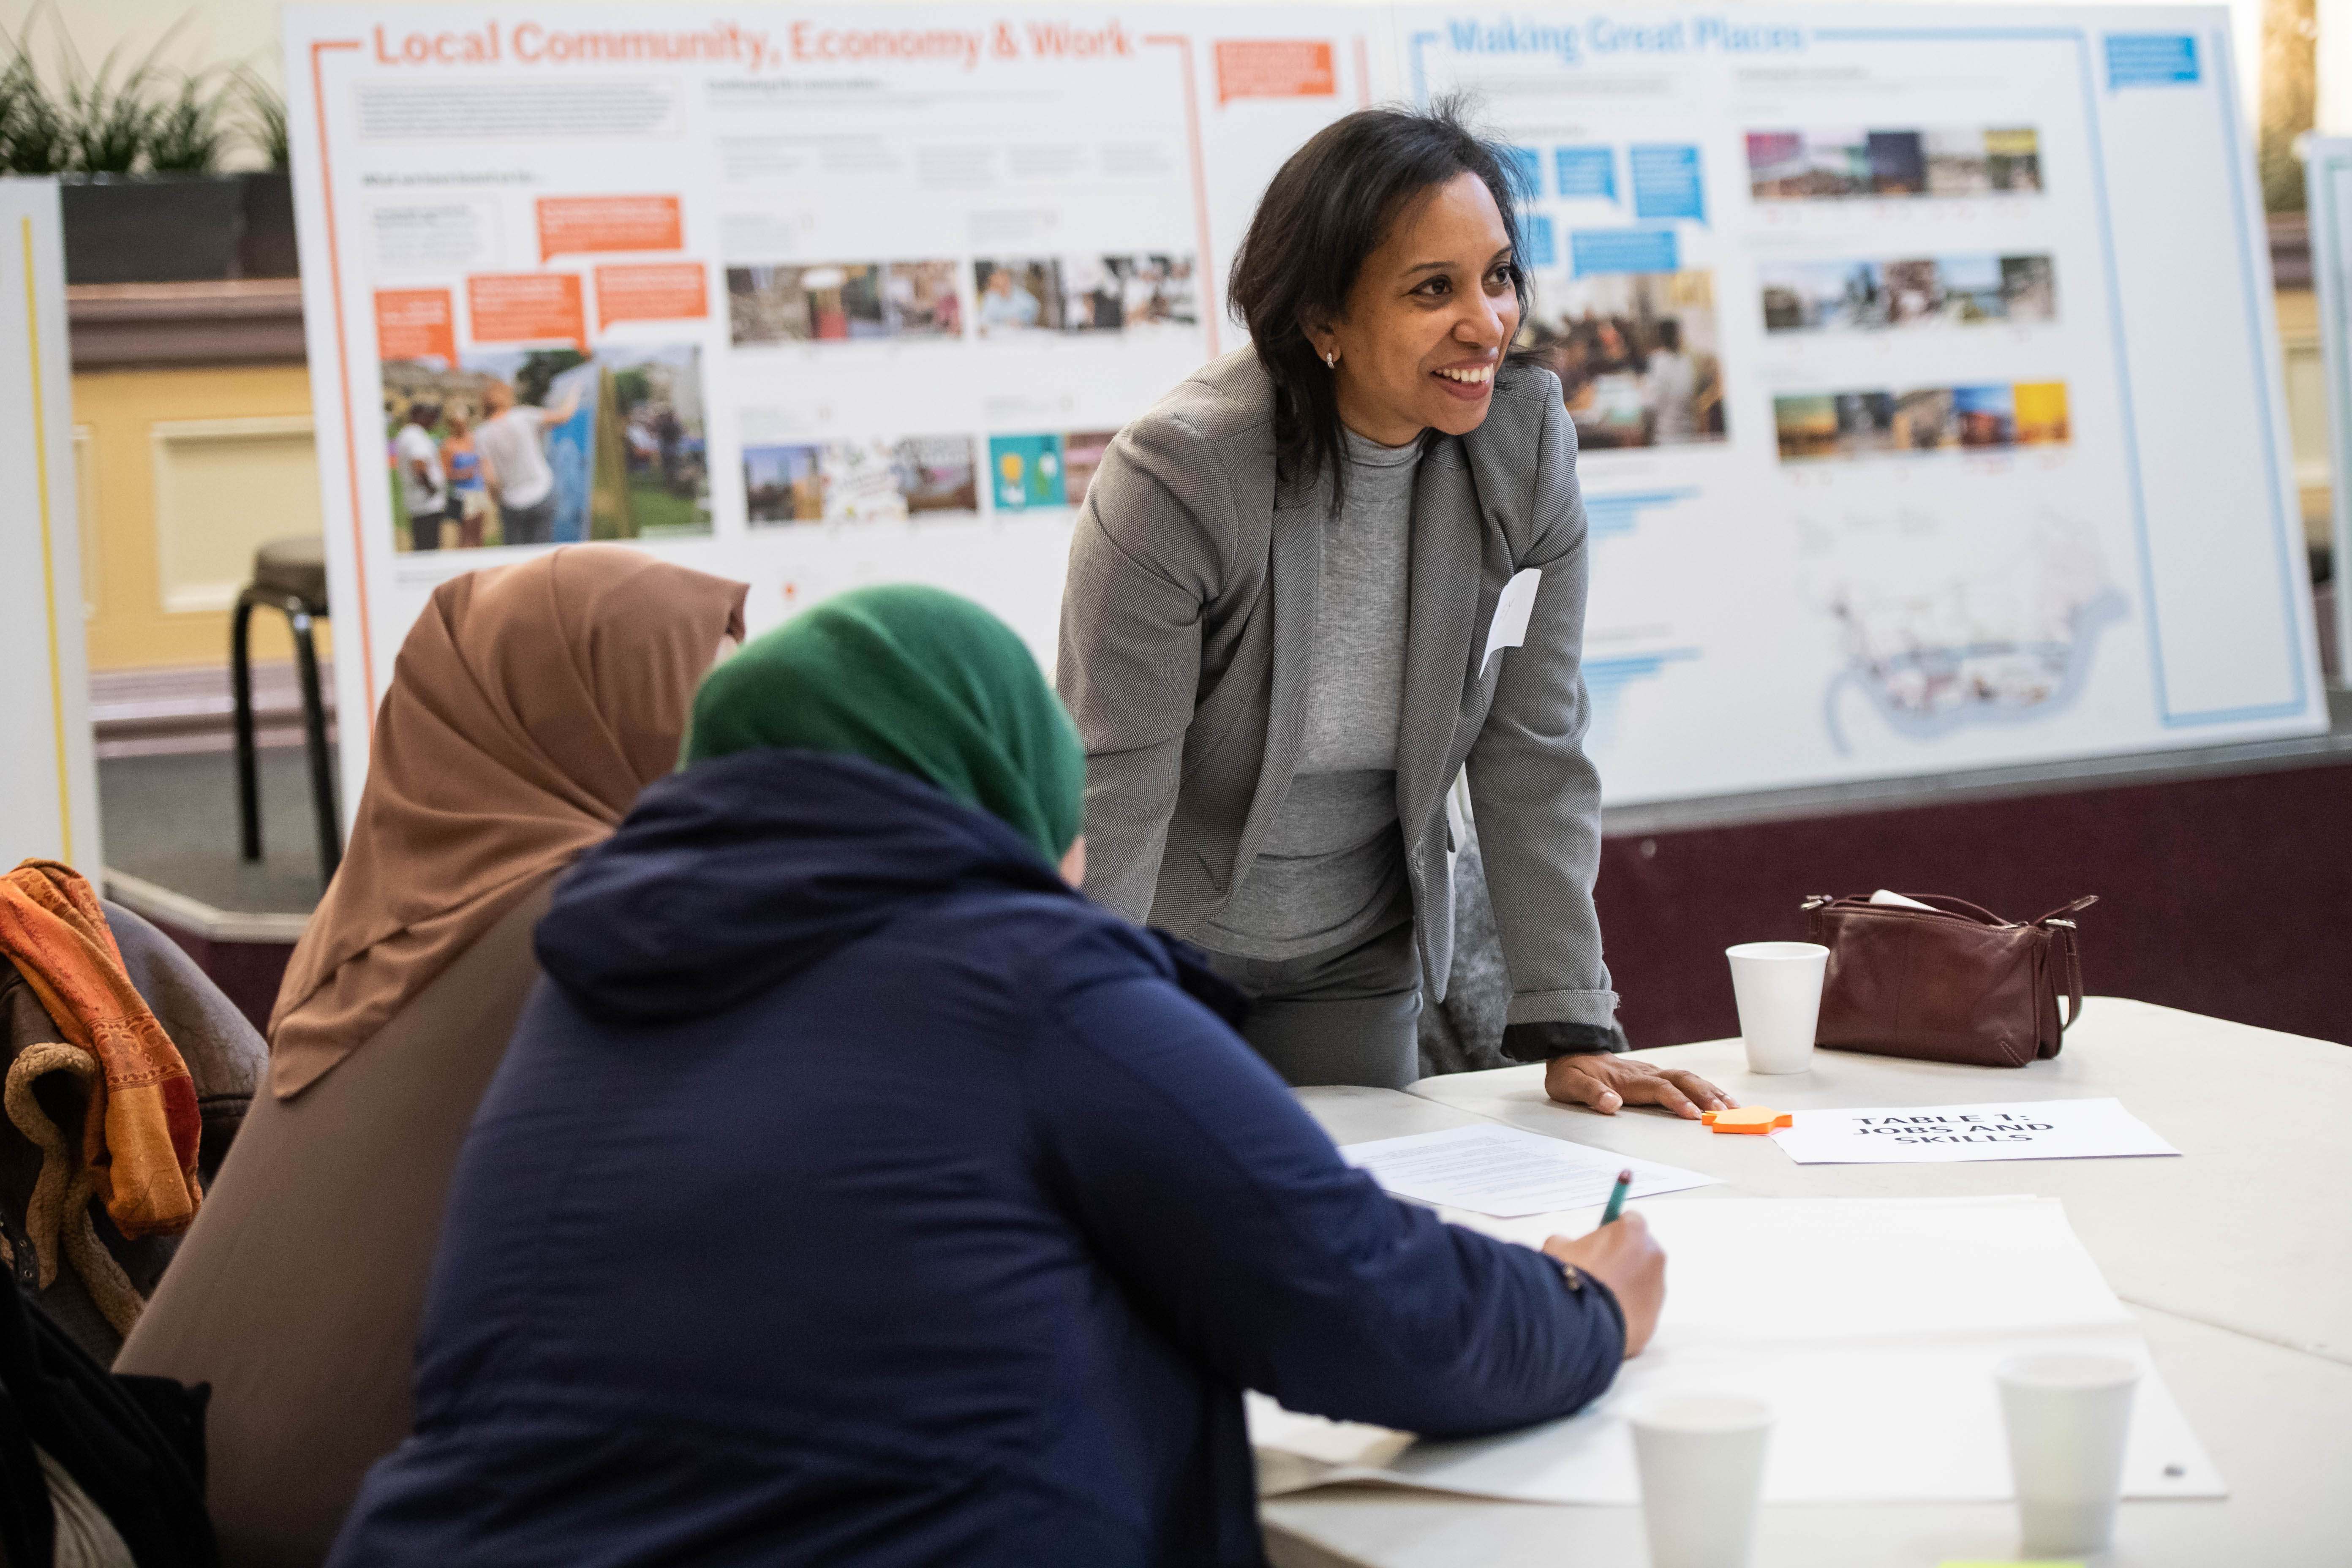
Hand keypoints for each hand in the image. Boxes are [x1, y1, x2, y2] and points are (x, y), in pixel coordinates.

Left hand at [1543, 1053, 1735, 1119]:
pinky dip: (1706, 1089)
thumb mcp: (1570, 1084)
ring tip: (1734, 1108)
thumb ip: (1590, 1094)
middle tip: (1726, 1114)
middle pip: (1682, 1080)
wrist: (1570, 1051)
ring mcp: (1652, 1073)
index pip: (1659, 1088)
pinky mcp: (1654, 1076)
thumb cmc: (1571, 1072)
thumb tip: (1612, 1103)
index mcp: (1628, 1079)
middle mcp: (1645, 1073)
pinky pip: (1685, 1081)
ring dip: (1711, 1092)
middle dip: (1705, 1096)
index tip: (1693, 1116)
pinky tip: (1720, 1099)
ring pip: (1688, 1078)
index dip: (1677, 1101)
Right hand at [1544, 1213, 1664, 1355]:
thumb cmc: (1572, 1276)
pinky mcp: (1655, 1315)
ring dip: (1627, 1284)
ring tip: (1600, 1297)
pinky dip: (1628, 1309)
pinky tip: (1606, 1314)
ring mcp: (1658, 1286)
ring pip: (1642, 1280)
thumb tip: (1566, 1245)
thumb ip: (1568, 1242)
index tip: (1601, 1242)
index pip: (1631, 1220)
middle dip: (1624, 1257)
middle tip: (1599, 1270)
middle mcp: (1653, 1254)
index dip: (1614, 1230)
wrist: (1582, 1322)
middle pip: (1640, 1250)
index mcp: (1633, 1231)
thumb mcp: (1557, 1248)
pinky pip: (1641, 1307)